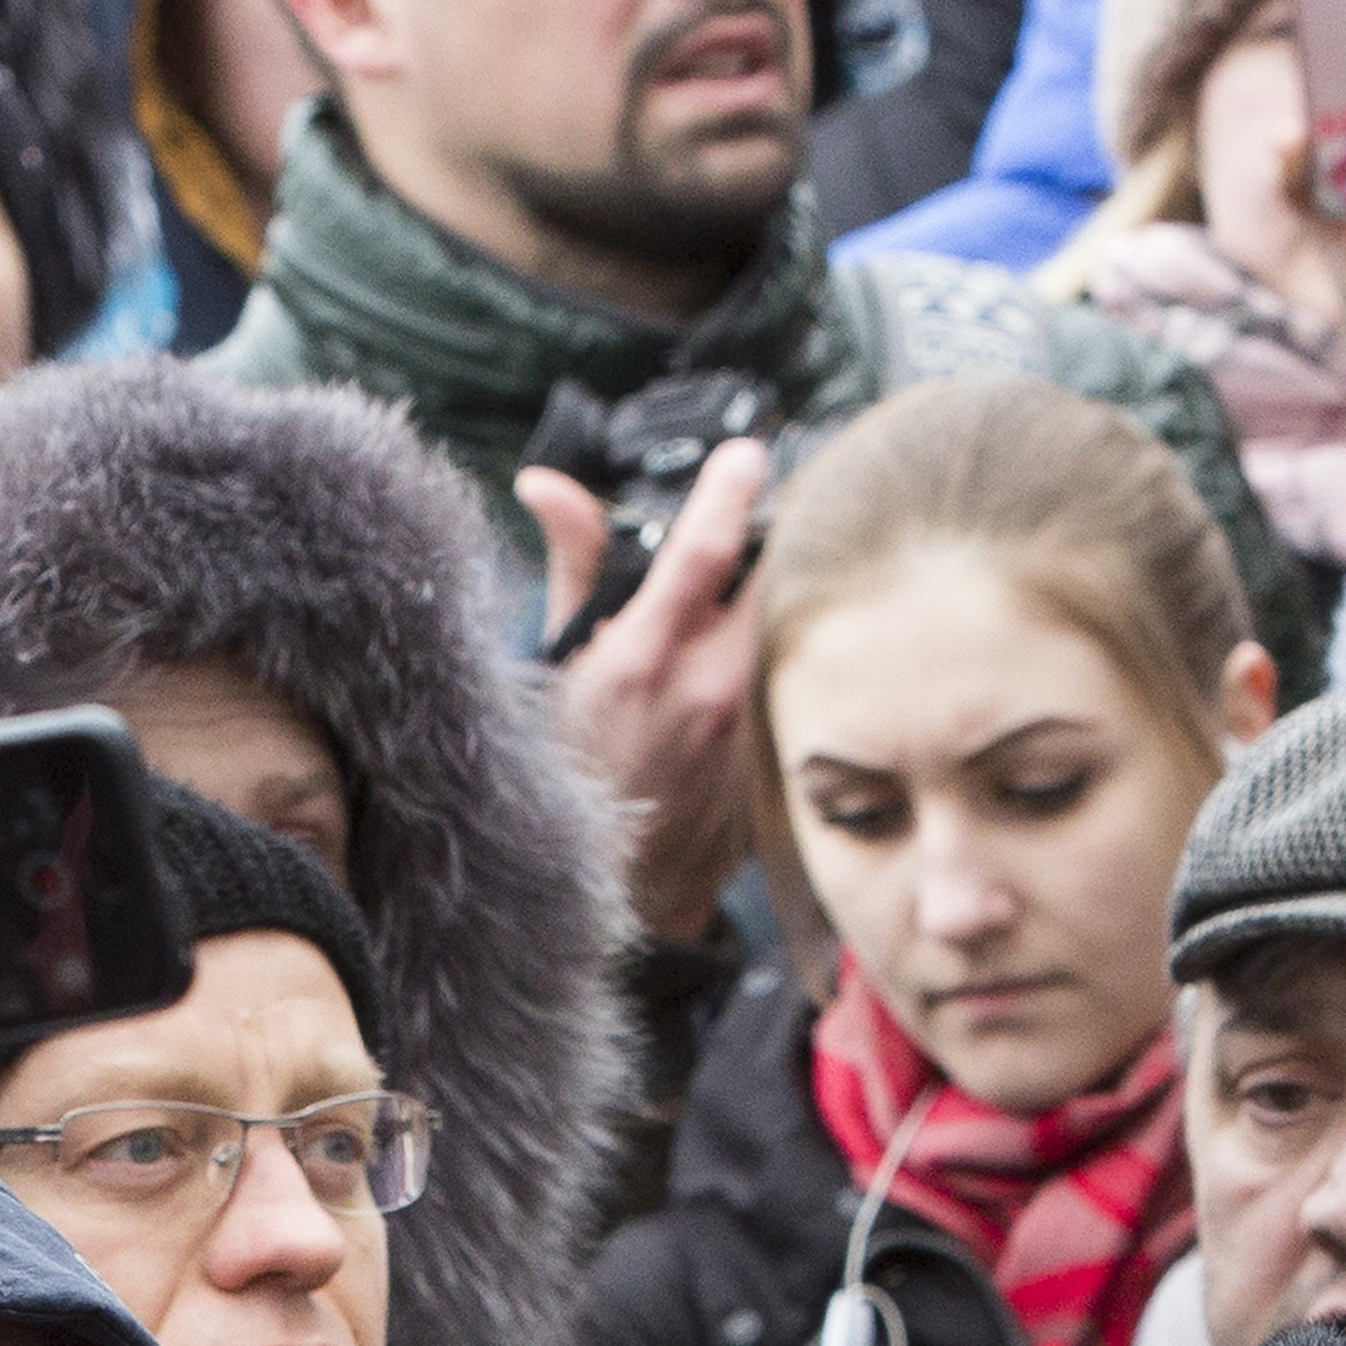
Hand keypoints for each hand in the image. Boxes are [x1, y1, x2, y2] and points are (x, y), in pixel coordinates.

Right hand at [523, 437, 768, 945]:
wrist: (609, 894)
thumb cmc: (564, 779)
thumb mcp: (552, 668)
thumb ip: (572, 567)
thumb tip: (550, 487)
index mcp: (644, 660)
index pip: (707, 548)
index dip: (732, 486)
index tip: (748, 451)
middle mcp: (711, 691)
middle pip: (776, 575)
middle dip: (770, 538)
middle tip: (758, 521)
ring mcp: (754, 730)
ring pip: (791, 626)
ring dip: (777, 598)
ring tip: (753, 593)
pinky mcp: (779, 757)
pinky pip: (795, 680)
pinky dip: (783, 654)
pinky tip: (754, 663)